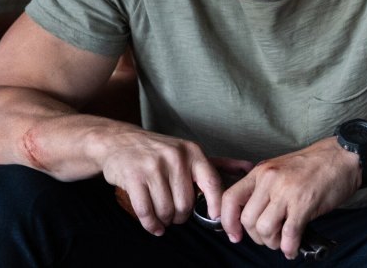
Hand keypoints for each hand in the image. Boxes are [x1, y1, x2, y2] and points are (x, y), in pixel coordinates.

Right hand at [96, 128, 224, 235]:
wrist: (119, 141)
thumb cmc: (157, 150)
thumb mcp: (187, 150)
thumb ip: (216, 163)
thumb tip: (248, 167)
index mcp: (191, 152)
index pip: (212, 183)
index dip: (217, 206)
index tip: (217, 221)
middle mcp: (175, 157)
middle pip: (186, 204)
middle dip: (181, 217)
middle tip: (175, 215)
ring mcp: (153, 167)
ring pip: (167, 210)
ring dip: (165, 221)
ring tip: (163, 217)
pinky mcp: (134, 178)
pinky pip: (146, 212)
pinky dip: (151, 224)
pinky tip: (153, 225)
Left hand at [219, 138, 359, 258]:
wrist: (343, 157)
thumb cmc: (314, 166)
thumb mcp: (280, 169)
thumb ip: (264, 189)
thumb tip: (252, 217)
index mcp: (260, 172)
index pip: (230, 198)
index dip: (228, 222)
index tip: (235, 235)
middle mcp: (269, 180)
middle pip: (247, 220)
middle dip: (257, 237)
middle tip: (270, 238)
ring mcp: (286, 191)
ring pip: (264, 229)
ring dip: (273, 243)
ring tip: (283, 241)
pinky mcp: (304, 203)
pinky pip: (289, 234)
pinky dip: (289, 247)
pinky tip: (293, 248)